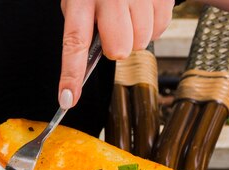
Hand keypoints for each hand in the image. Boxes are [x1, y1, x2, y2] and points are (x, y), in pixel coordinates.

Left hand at [58, 0, 173, 108]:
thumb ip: (82, 27)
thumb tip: (86, 64)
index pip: (74, 42)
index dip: (71, 74)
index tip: (68, 99)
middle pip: (118, 49)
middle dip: (115, 48)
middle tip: (112, 30)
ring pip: (141, 43)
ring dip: (135, 36)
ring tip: (129, 15)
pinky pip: (160, 30)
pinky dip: (152, 26)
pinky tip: (143, 10)